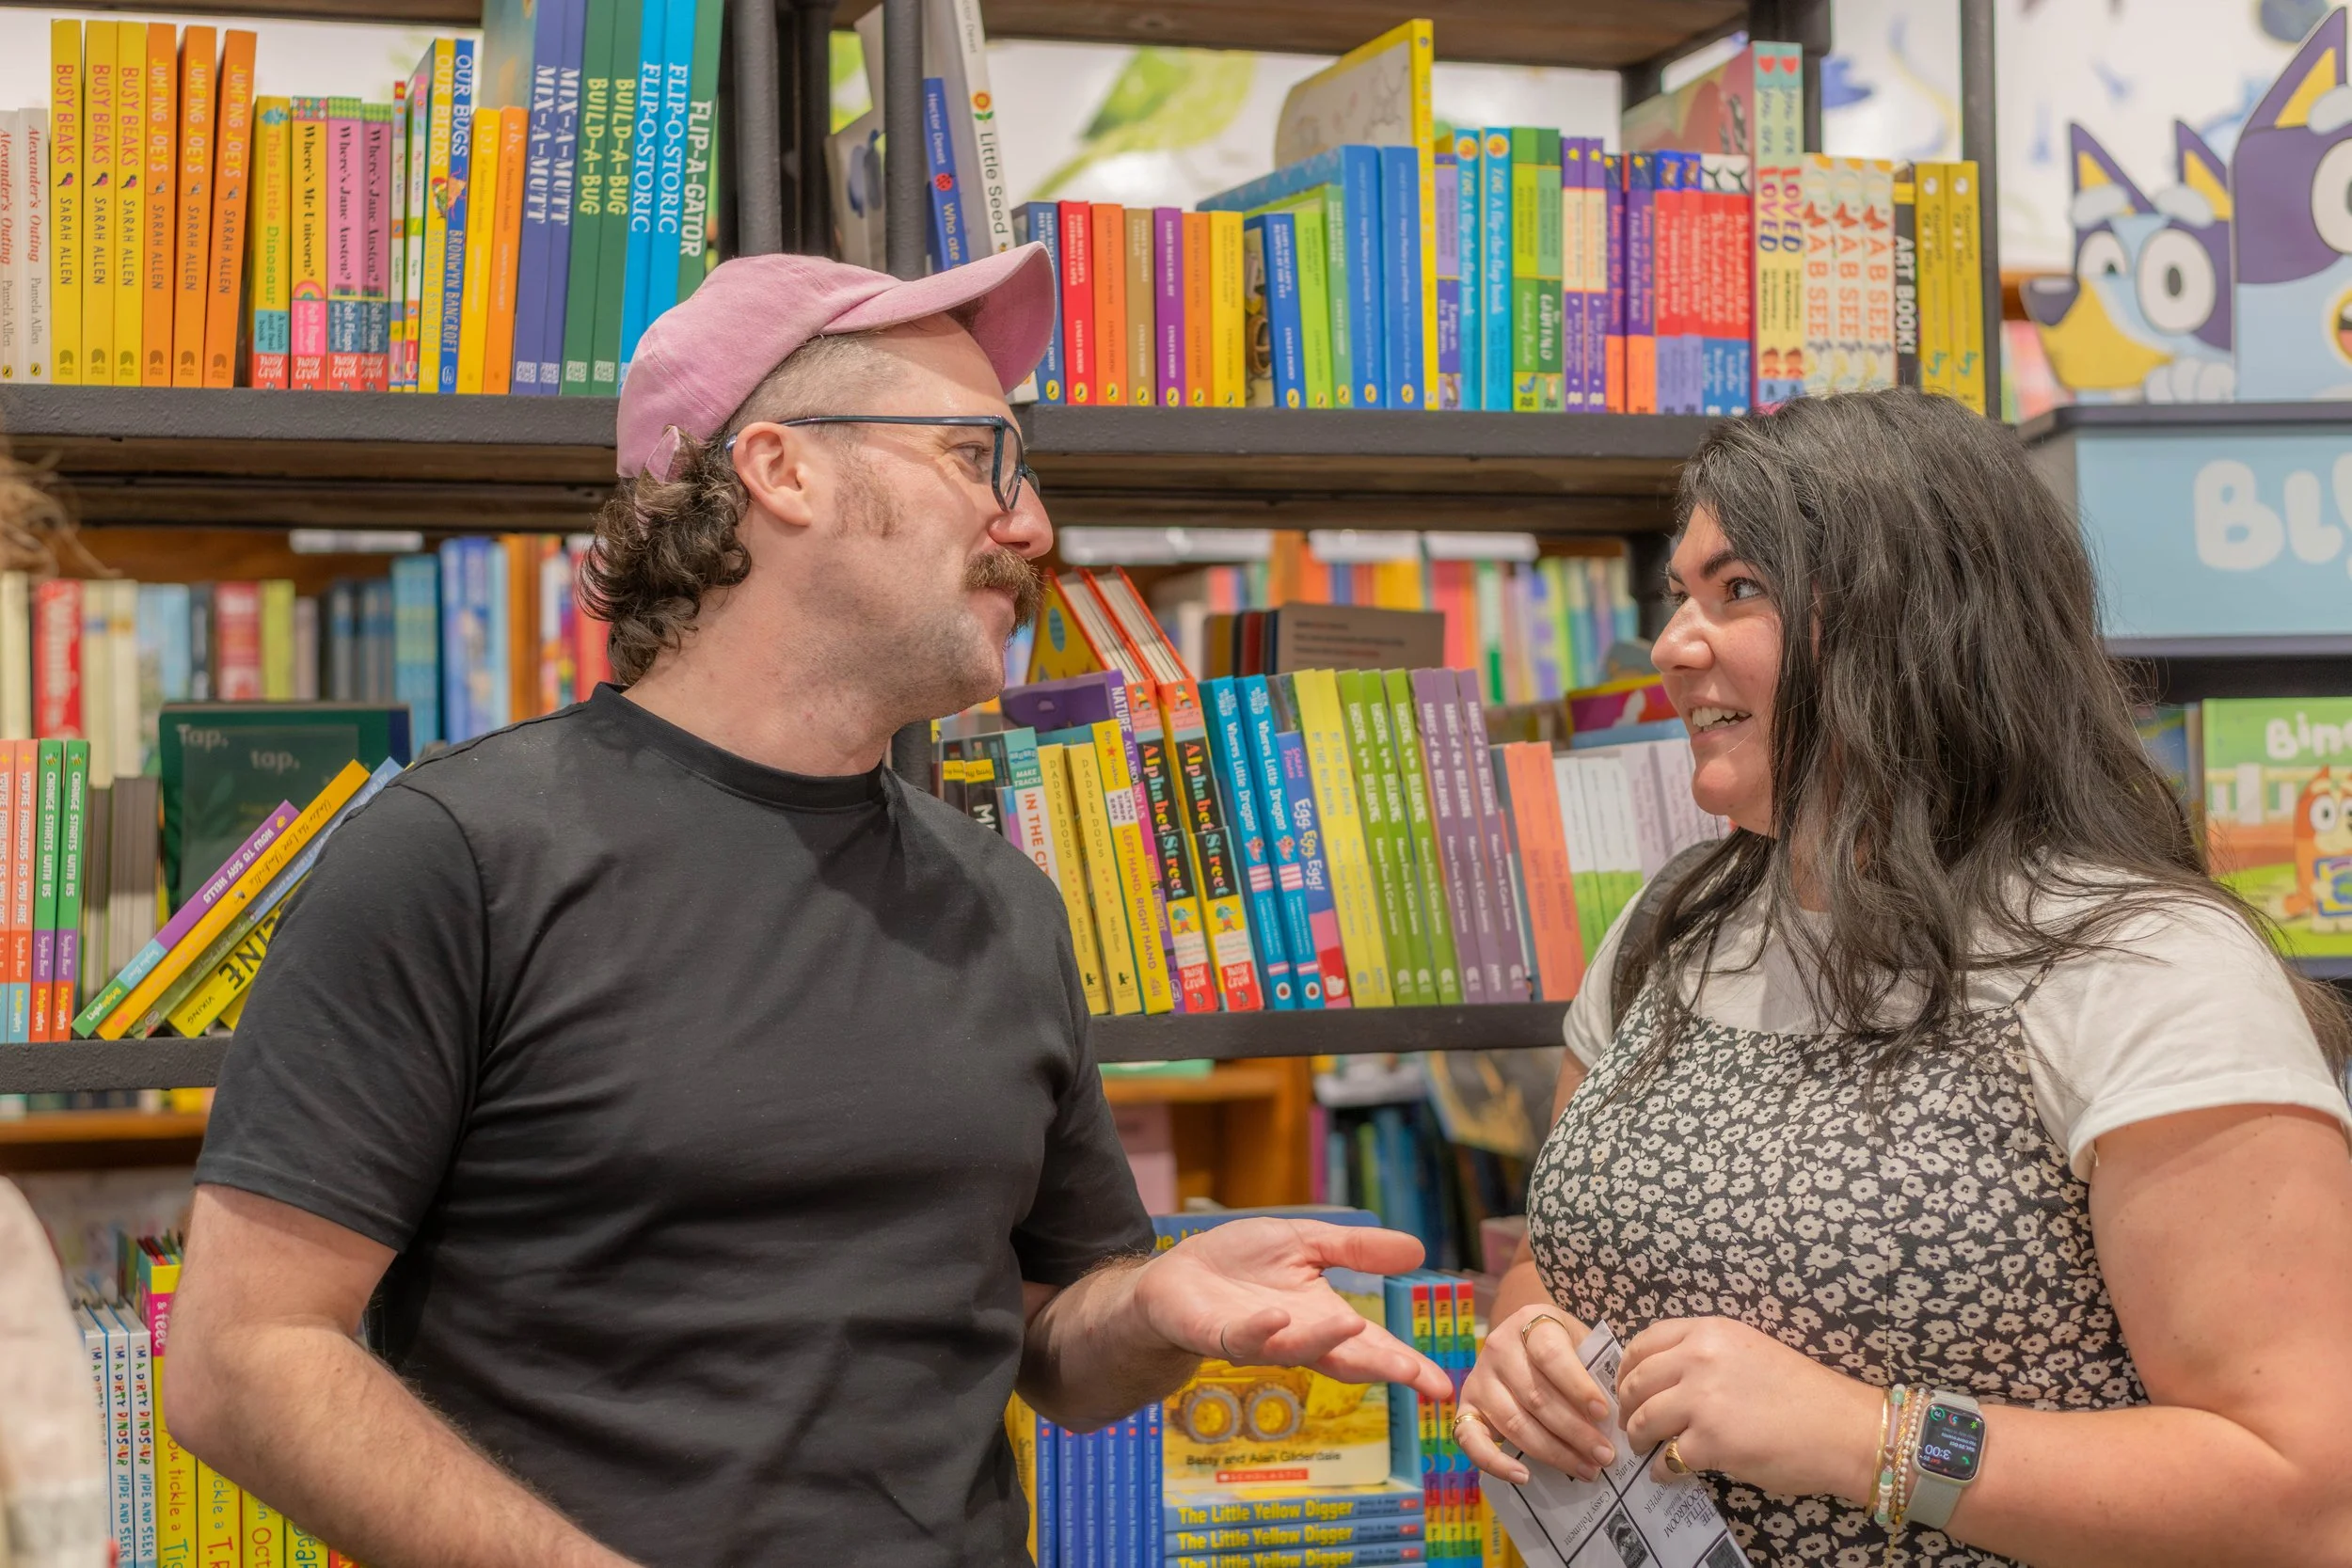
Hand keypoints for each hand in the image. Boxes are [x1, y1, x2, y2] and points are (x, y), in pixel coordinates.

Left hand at [1129, 1219, 1451, 1404]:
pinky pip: (1240, 1338)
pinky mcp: (1215, 1335)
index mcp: (1322, 1319)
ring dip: (1324, 1341)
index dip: (1407, 1365)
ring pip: (1295, 1349)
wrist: (1176, 1275)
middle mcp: (1295, 1338)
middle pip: (1345, 1358)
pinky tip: (1278, 1318)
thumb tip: (1418, 1250)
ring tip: (1355, 1327)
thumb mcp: (1305, 1243)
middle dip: (1382, 1367)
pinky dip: (1260, 1331)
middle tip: (1418, 1377)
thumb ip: (1356, 1249)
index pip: (1374, 1346)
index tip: (1442, 1387)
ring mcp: (1256, 1341)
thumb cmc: (1241, 1264)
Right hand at [1454, 1305, 1614, 1485]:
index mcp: (1530, 1323)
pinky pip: (1470, 1439)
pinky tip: (1523, 1477)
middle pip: (1536, 1396)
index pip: (1551, 1355)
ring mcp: (1478, 1378)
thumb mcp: (1580, 1341)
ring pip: (1514, 1423)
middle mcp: (1498, 1348)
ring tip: (1587, 1469)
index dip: (1578, 1386)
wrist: (1523, 1338)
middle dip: (1575, 1431)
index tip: (1604, 1414)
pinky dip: (1494, 1463)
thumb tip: (1622, 1413)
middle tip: (1605, 1456)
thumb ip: (1597, 1368)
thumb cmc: (1562, 1346)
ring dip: (1553, 1452)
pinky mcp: (1466, 1407)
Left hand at [1616, 1317, 1881, 1501]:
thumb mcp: (1749, 1351)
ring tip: (1645, 1449)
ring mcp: (1701, 1400)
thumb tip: (1667, 1378)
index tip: (1626, 1386)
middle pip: (1636, 1381)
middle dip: (1626, 1406)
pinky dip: (1660, 1470)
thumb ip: (1706, 1356)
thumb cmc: (1805, 1393)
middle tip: (1631, 1423)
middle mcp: (1698, 1358)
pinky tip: (1667, 1474)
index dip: (1627, 1368)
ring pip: (1644, 1419)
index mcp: (1709, 1332)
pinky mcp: (1708, 1441)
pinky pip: (1665, 1458)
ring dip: (1638, 1438)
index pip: (1644, 1343)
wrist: (1843, 1428)